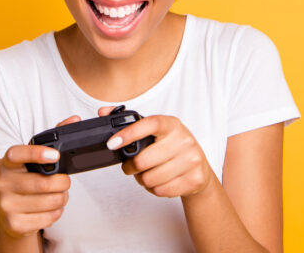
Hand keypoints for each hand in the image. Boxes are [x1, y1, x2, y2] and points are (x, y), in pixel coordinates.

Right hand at [0, 115, 80, 237]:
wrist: (11, 215)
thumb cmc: (27, 181)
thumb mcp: (35, 160)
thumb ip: (54, 138)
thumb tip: (74, 119)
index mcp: (8, 162)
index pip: (17, 154)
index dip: (36, 153)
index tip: (55, 154)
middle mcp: (2, 182)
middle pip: (44, 183)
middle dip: (63, 183)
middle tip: (64, 182)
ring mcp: (5, 204)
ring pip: (50, 202)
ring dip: (62, 199)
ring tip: (58, 196)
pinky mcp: (13, 223)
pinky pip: (47, 218)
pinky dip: (56, 213)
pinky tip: (49, 209)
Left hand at [97, 107, 215, 198]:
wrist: (200, 168)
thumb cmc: (172, 147)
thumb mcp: (155, 132)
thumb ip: (129, 122)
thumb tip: (103, 112)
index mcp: (171, 124)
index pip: (150, 124)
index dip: (129, 133)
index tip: (112, 143)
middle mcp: (184, 140)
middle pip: (143, 160)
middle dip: (131, 167)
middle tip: (132, 166)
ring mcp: (191, 159)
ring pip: (150, 179)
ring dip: (143, 180)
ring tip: (148, 173)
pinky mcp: (194, 179)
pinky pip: (161, 190)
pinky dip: (155, 189)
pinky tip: (160, 181)